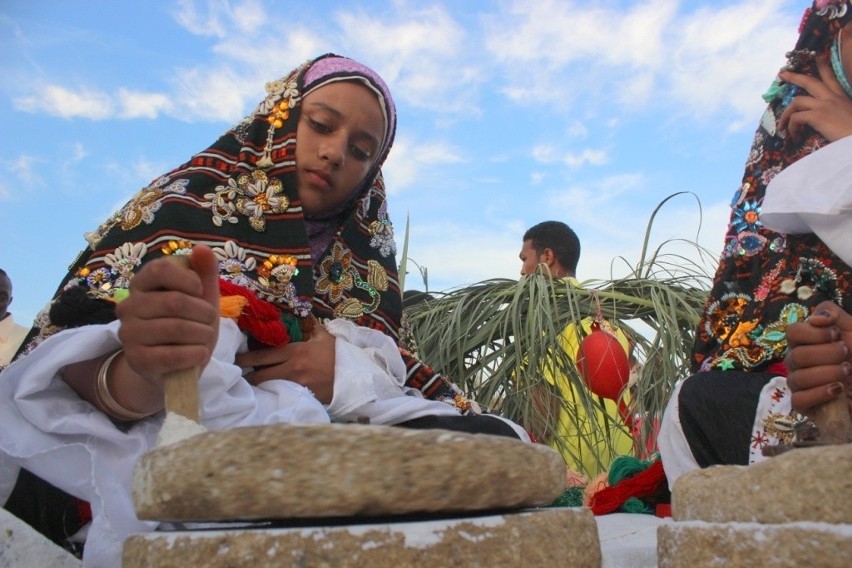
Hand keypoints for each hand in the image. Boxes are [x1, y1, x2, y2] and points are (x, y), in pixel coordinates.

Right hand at [115, 245, 220, 387]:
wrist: (176, 364)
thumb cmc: (189, 322)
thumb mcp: (201, 296)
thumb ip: (204, 271)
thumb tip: (202, 248)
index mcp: (141, 284)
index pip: (160, 269)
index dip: (188, 279)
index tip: (200, 291)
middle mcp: (128, 306)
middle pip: (175, 302)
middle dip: (204, 313)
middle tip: (209, 321)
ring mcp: (128, 333)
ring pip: (176, 328)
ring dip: (202, 334)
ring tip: (205, 338)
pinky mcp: (136, 359)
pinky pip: (171, 355)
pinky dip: (194, 354)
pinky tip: (200, 353)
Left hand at [237, 323, 335, 402]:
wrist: (354, 377)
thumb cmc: (338, 356)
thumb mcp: (325, 338)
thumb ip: (312, 328)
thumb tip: (305, 317)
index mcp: (295, 351)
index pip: (263, 355)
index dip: (246, 358)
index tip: (236, 359)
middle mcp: (292, 368)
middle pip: (261, 375)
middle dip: (248, 376)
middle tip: (237, 376)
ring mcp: (296, 384)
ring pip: (269, 387)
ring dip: (259, 387)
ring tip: (249, 386)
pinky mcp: (302, 397)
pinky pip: (282, 396)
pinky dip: (274, 395)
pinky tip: (267, 396)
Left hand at [778, 55, 851, 142]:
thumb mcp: (848, 114)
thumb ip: (838, 111)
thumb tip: (824, 118)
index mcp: (841, 97)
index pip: (831, 78)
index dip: (823, 67)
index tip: (818, 57)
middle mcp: (832, 98)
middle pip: (810, 81)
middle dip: (795, 77)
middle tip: (782, 74)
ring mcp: (824, 105)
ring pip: (796, 101)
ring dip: (786, 114)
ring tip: (782, 126)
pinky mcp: (817, 115)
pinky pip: (795, 118)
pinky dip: (791, 127)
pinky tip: (794, 136)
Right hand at [784, 301, 851, 413]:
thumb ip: (833, 314)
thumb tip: (816, 319)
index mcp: (805, 343)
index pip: (792, 332)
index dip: (814, 333)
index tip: (837, 335)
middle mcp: (797, 362)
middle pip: (796, 355)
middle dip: (827, 354)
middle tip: (846, 355)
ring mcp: (798, 384)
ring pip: (798, 378)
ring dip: (827, 374)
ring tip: (847, 372)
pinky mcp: (803, 405)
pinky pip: (799, 400)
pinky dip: (819, 394)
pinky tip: (838, 390)